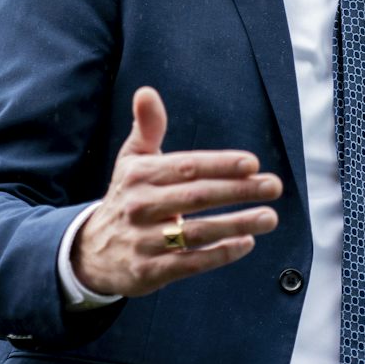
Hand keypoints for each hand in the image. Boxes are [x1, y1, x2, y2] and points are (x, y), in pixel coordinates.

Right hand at [71, 87, 280, 298]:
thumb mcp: (131, 161)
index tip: (253, 163)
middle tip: (273, 186)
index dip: (221, 164)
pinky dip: (220, 254)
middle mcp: (139, 206)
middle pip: (197, 197)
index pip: (186, 167)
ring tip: (269, 217)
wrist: (91, 252)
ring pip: (197, 232)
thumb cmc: (126, 197)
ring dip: (237, 224)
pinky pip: (191, 263)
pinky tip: (246, 243)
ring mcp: (143, 241)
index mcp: (138, 176)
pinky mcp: (149, 271)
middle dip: (239, 191)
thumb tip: (146, 92)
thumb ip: (146, 128)